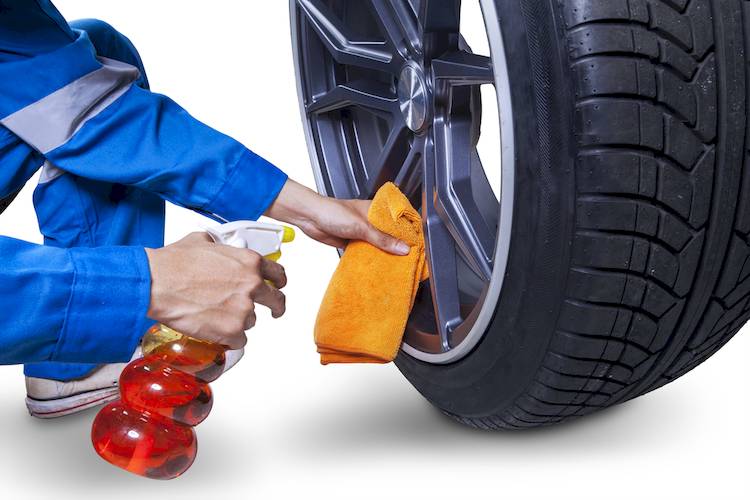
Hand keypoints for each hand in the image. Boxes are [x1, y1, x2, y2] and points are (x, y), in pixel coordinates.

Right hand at [144, 232, 286, 348]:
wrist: (158, 283)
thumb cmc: (174, 264)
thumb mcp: (201, 241)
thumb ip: (218, 245)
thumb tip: (215, 245)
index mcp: (249, 262)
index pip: (278, 273)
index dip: (279, 282)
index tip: (278, 287)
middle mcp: (252, 285)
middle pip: (277, 301)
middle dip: (275, 307)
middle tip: (273, 312)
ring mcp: (244, 309)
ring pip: (252, 321)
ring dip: (238, 320)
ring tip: (216, 315)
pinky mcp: (232, 330)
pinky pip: (239, 340)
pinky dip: (228, 338)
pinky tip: (213, 329)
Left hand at [265, 179, 409, 254]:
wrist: (309, 218)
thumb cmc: (332, 212)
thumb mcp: (361, 226)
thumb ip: (381, 238)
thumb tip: (402, 248)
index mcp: (376, 209)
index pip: (398, 220)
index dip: (408, 231)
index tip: (418, 244)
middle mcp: (371, 220)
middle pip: (389, 235)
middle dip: (398, 245)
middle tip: (410, 258)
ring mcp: (362, 231)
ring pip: (378, 244)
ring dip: (384, 253)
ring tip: (397, 265)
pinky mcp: (353, 241)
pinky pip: (366, 251)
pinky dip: (372, 258)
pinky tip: (379, 266)